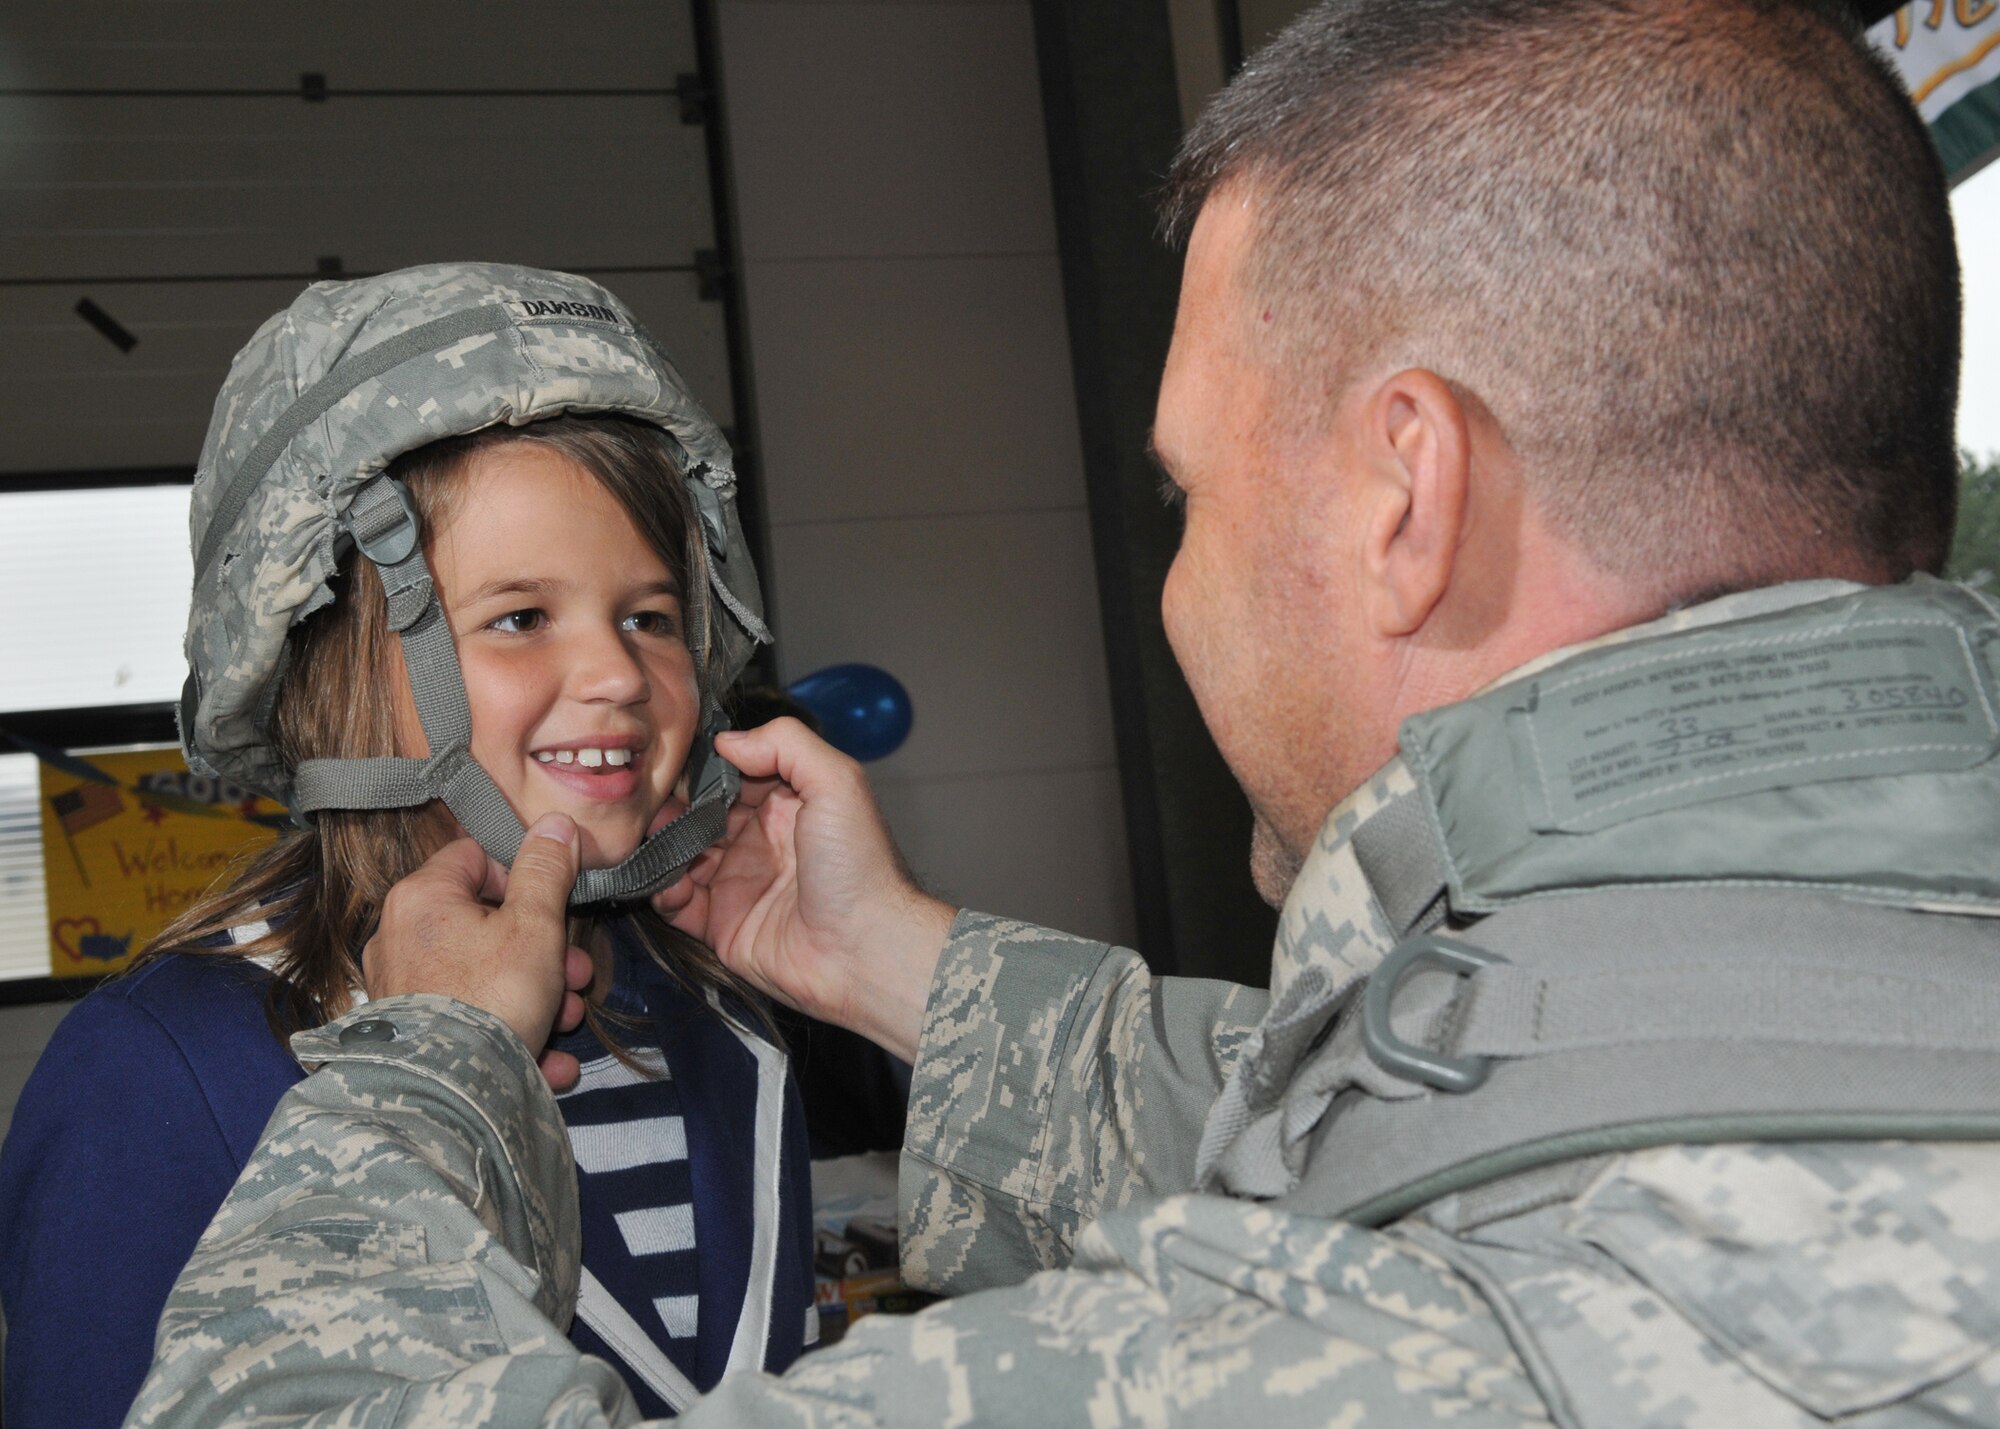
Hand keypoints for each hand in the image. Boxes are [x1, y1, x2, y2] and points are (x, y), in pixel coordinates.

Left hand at [364, 813, 595, 1090]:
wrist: (447, 1094)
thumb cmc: (492, 998)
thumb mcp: (534, 926)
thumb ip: (546, 871)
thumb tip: (555, 822)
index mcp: (422, 897)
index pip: (474, 856)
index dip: (523, 877)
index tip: (555, 906)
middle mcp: (398, 937)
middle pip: (484, 923)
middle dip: (544, 950)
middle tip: (576, 975)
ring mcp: (400, 989)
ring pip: (482, 976)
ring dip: (536, 995)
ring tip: (567, 1022)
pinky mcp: (410, 1034)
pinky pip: (468, 1020)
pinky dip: (507, 1033)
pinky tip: (545, 1061)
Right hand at [652, 719, 954, 1062]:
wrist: (864, 950)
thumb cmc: (859, 865)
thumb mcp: (838, 783)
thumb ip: (787, 744)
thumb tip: (726, 741)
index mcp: (786, 805)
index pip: (732, 775)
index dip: (704, 768)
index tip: (674, 760)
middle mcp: (760, 841)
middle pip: (699, 814)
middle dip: (674, 804)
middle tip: (650, 799)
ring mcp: (739, 883)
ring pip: (681, 855)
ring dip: (661, 843)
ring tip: (650, 836)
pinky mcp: (722, 925)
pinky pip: (677, 904)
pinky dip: (661, 889)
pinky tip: (663, 877)